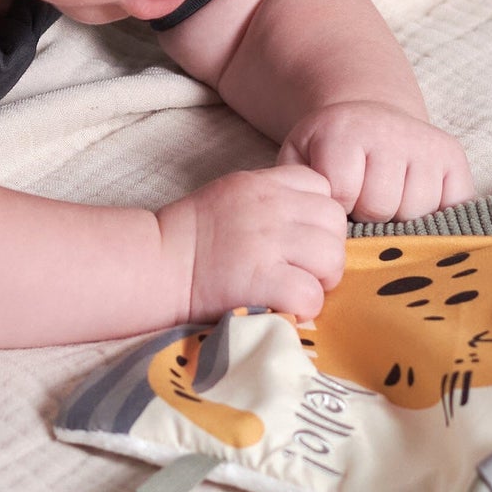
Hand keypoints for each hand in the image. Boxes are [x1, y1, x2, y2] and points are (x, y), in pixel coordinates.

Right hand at [161, 164, 348, 322]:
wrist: (156, 264)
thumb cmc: (190, 236)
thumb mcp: (231, 195)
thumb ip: (271, 199)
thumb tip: (310, 222)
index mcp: (262, 183)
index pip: (322, 186)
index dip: (316, 216)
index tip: (298, 237)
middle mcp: (270, 207)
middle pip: (335, 223)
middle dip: (325, 250)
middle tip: (300, 269)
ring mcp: (268, 242)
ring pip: (331, 258)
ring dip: (319, 279)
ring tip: (292, 287)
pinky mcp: (263, 280)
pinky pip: (311, 295)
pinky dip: (303, 308)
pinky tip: (281, 306)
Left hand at [276, 100, 474, 221]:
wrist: (366, 117)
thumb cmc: (327, 149)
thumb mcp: (297, 158)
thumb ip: (296, 188)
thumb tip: (316, 228)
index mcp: (344, 131)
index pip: (344, 195)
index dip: (337, 208)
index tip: (334, 198)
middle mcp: (390, 131)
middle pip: (381, 207)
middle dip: (366, 214)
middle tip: (360, 200)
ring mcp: (427, 144)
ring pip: (416, 213)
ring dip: (398, 218)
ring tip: (385, 199)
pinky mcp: (454, 158)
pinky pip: (450, 209)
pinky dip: (432, 216)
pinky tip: (413, 202)